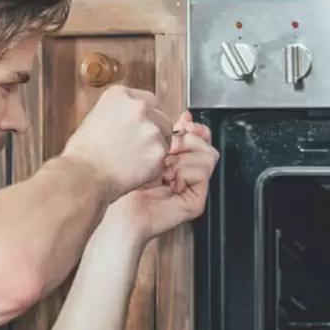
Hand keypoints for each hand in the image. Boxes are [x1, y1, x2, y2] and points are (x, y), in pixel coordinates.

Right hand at [60, 85, 173, 199]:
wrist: (84, 176)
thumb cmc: (82, 154)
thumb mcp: (94, 119)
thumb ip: (116, 114)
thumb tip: (127, 121)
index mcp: (120, 95)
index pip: (146, 100)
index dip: (143, 116)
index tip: (138, 127)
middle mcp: (139, 106)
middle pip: (159, 115)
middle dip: (152, 130)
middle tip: (137, 146)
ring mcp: (151, 128)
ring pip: (164, 136)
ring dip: (154, 147)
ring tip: (132, 160)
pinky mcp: (159, 150)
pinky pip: (162, 157)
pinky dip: (154, 165)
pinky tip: (136, 170)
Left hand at [107, 112, 218, 240]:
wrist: (119, 214)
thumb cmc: (124, 185)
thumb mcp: (145, 150)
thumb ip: (164, 134)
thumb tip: (186, 115)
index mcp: (179, 161)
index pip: (199, 138)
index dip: (194, 128)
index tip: (183, 123)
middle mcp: (189, 174)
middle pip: (207, 145)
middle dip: (190, 139)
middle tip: (172, 145)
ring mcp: (194, 189)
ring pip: (209, 156)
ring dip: (186, 157)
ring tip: (166, 168)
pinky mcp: (196, 201)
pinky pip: (203, 173)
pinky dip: (185, 172)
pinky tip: (169, 180)